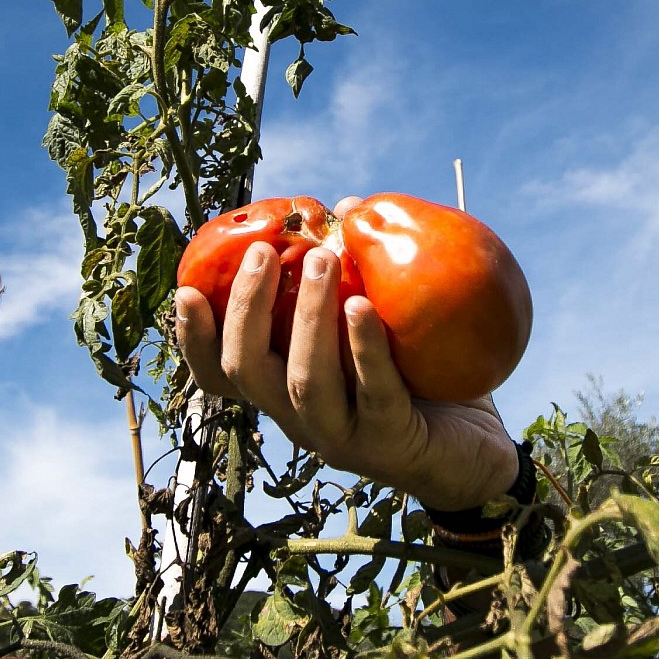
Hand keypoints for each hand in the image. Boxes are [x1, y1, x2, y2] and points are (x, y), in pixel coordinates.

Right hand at [171, 199, 518, 512]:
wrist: (473, 454)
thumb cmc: (419, 381)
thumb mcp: (379, 324)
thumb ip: (357, 275)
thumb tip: (349, 204)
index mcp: (286, 391)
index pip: (221, 374)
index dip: (194, 339)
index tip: (185, 291)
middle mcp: (301, 418)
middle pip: (249, 371)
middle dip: (247, 308)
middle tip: (261, 251)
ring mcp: (342, 436)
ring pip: (305, 382)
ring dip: (308, 317)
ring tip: (321, 260)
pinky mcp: (389, 441)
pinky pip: (374, 393)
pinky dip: (365, 348)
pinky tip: (363, 307)